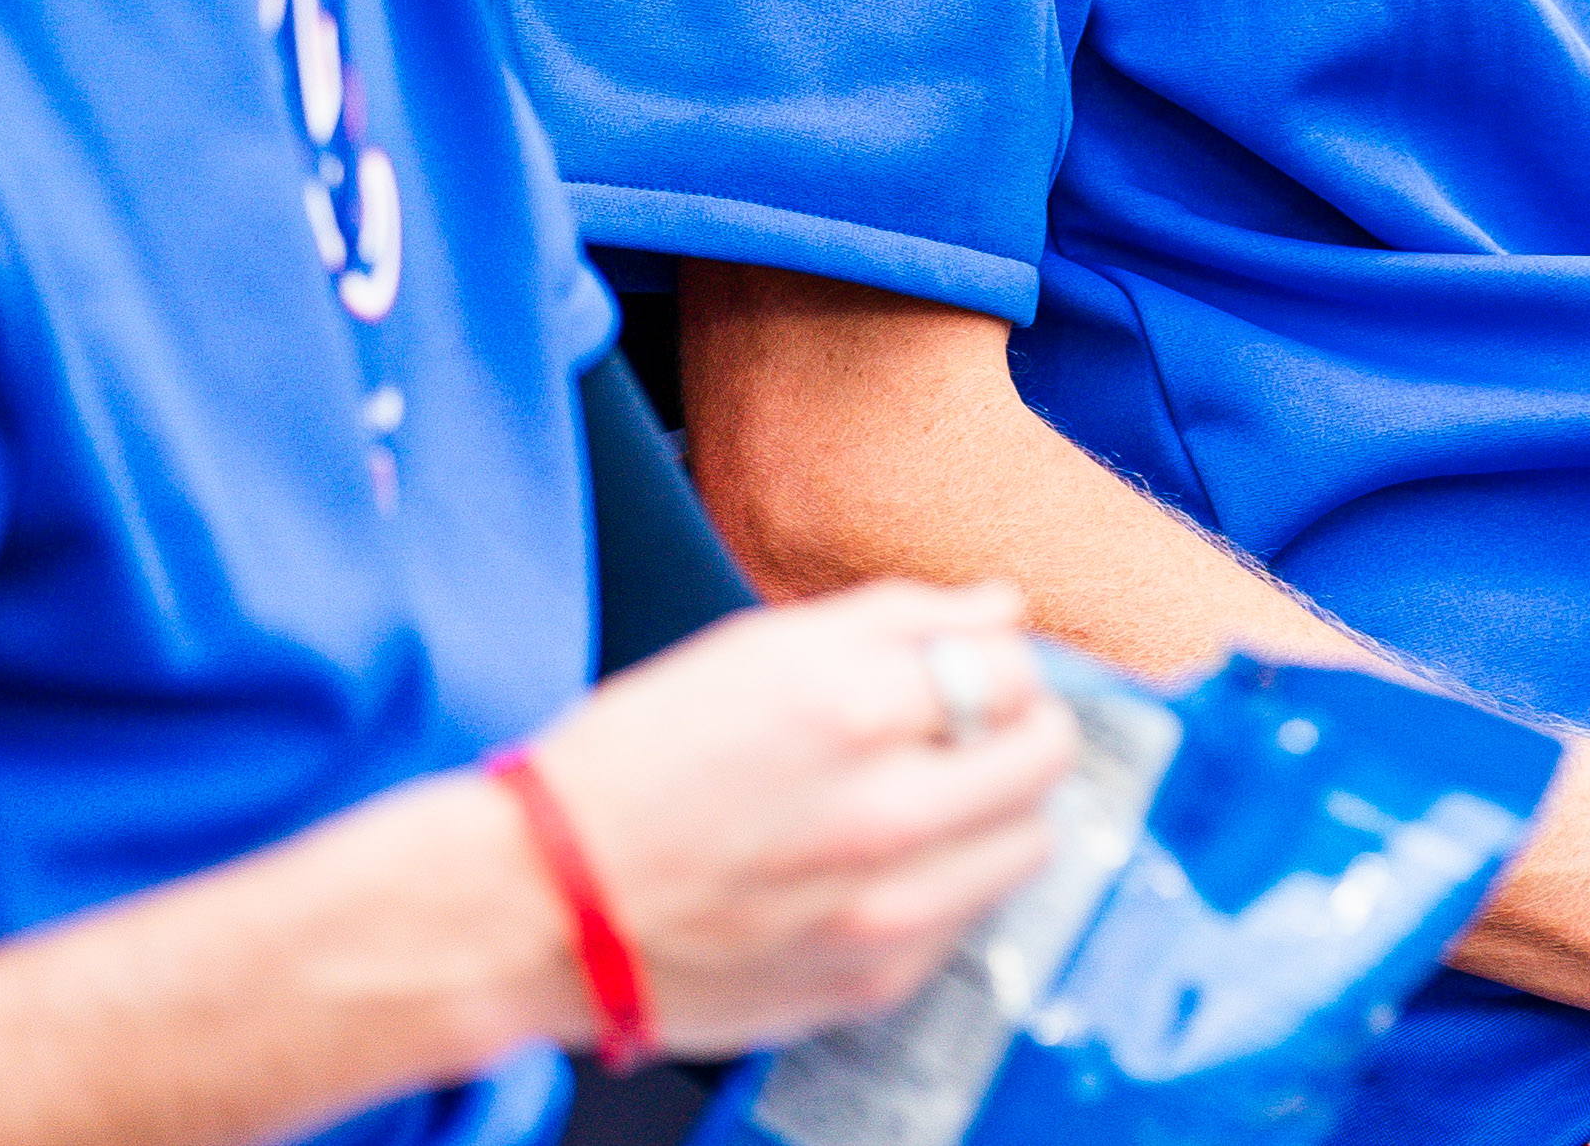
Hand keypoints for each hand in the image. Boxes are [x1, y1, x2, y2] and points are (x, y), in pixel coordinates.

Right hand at [511, 579, 1077, 1056]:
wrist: (545, 906)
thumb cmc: (636, 762)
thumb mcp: (754, 649)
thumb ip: (897, 619)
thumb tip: (1006, 609)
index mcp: (848, 703)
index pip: (1014, 666)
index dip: (998, 660)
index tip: (971, 670)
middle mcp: (883, 811)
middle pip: (1045, 753)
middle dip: (1015, 728)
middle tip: (963, 730)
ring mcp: (887, 909)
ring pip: (1029, 842)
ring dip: (994, 812)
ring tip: (920, 801)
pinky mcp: (878, 979)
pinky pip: (973, 916)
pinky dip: (947, 883)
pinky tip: (876, 866)